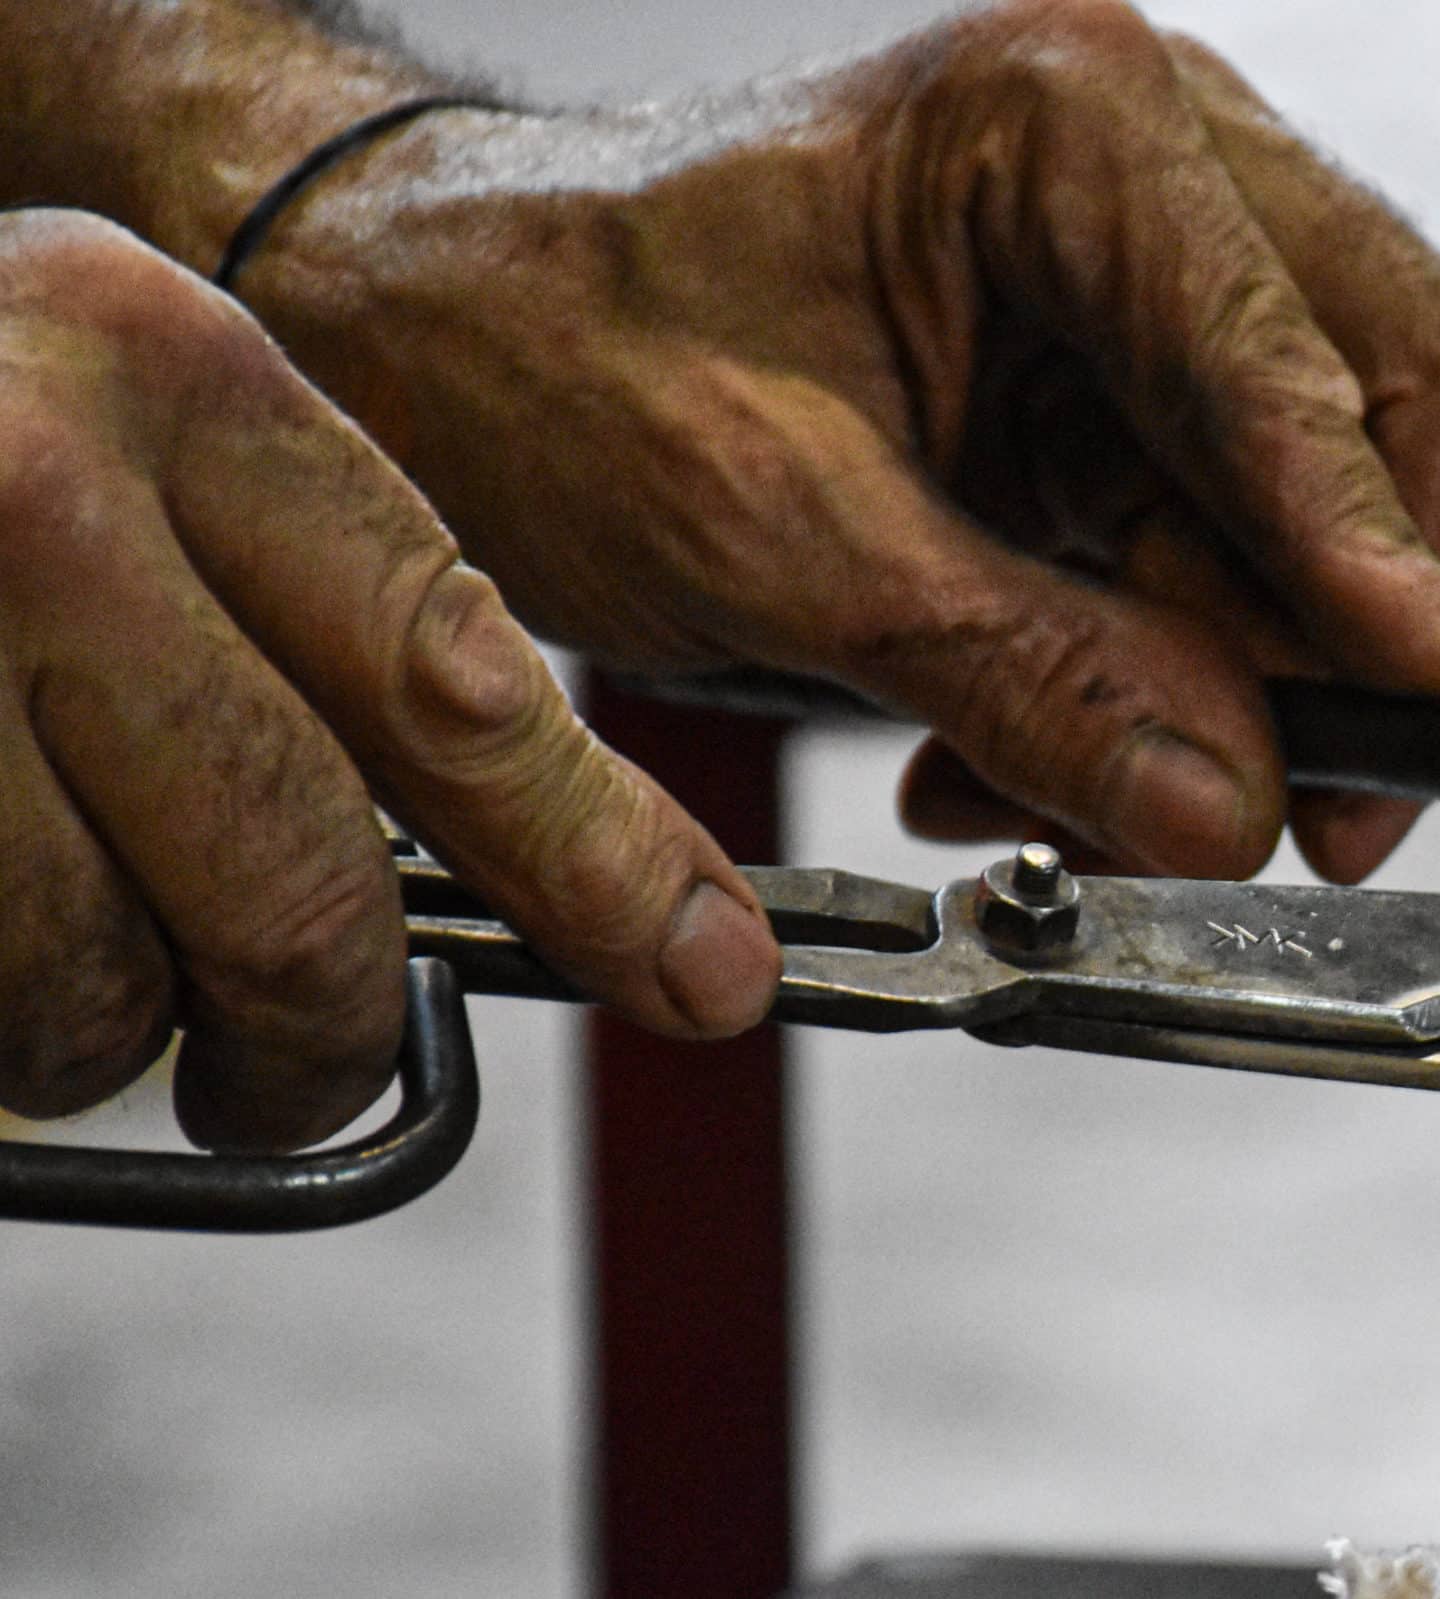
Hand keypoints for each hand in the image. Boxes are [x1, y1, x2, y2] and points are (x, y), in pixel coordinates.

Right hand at [0, 212, 777, 1149]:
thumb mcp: (142, 450)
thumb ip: (328, 628)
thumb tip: (602, 891)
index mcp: (176, 376)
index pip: (454, 676)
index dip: (597, 860)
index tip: (702, 972)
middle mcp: (30, 484)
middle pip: (290, 886)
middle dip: (316, 1040)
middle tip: (297, 1076)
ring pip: (90, 988)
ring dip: (100, 1034)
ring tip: (60, 951)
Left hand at [231, 0, 1439, 882]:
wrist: (433, 332)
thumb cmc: (549, 341)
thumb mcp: (782, 537)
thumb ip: (1036, 673)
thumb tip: (1233, 796)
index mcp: (1075, 128)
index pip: (1319, 368)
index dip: (1393, 571)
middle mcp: (1152, 173)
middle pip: (1400, 409)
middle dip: (1361, 636)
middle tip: (1320, 812)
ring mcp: (1150, 284)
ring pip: (1329, 513)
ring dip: (1243, 690)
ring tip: (1076, 797)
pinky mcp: (1120, 390)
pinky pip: (1231, 558)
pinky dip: (1170, 682)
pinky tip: (1037, 749)